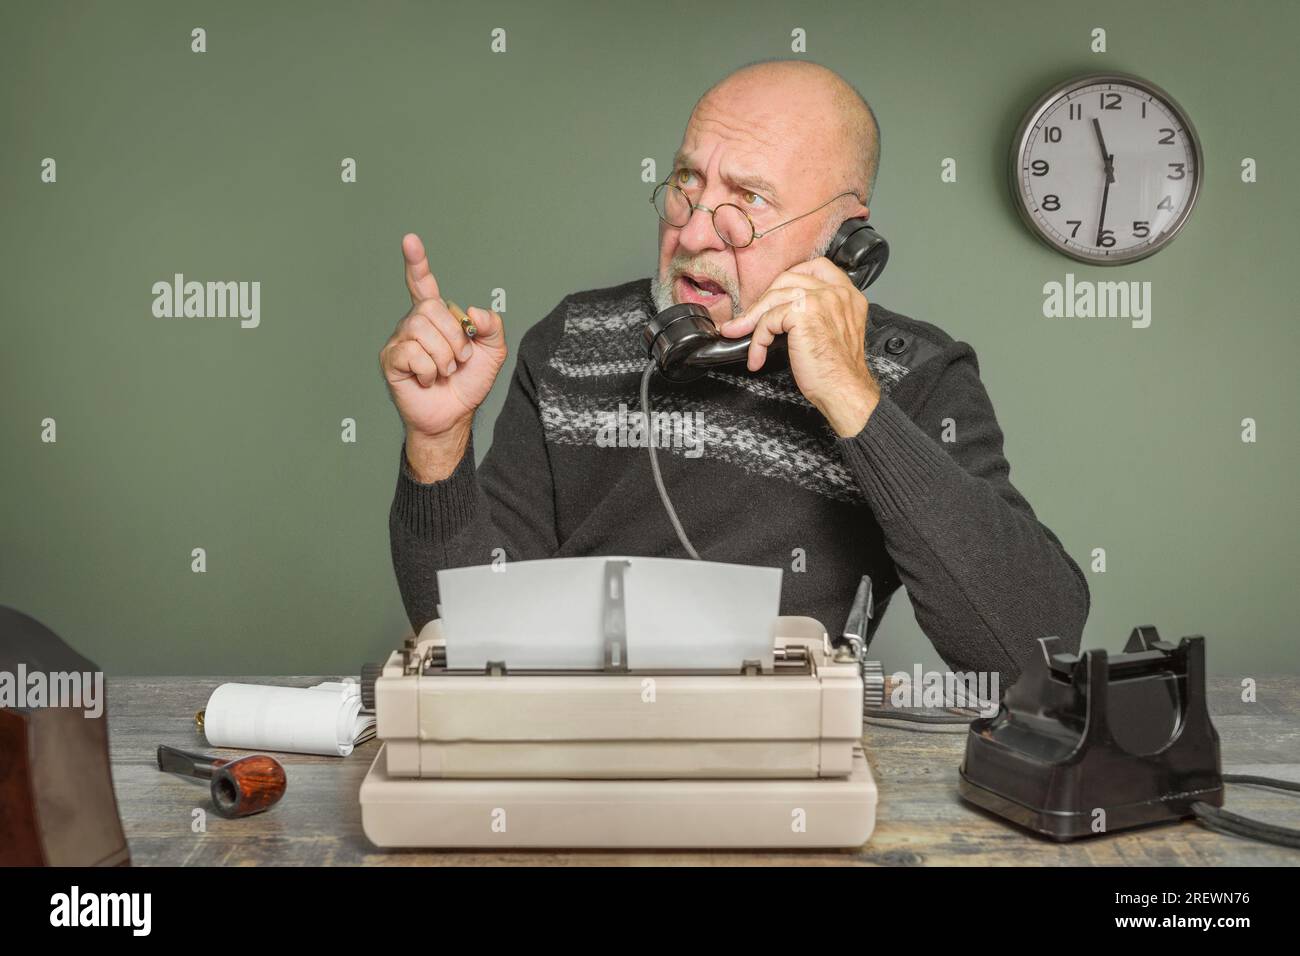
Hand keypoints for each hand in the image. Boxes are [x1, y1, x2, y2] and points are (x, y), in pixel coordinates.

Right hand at [379, 233, 507, 477]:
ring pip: (422, 331)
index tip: (410, 240)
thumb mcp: (492, 353)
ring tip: (444, 371)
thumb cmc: (468, 383)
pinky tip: (427, 379)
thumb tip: (472, 311)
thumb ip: (491, 327)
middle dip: (454, 337)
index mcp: (436, 317)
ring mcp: (400, 341)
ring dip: (444, 356)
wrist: (454, 415)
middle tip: (459, 360)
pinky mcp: (391, 361)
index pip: (423, 283)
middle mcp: (414, 323)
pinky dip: (428, 370)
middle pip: (431, 308)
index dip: (416, 262)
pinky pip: (412, 354)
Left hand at [720, 258, 879, 436]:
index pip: (816, 267)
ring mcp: (821, 300)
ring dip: (751, 319)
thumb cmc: (838, 371)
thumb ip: (817, 314)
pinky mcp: (804, 314)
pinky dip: (757, 341)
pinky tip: (757, 357)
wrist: (845, 390)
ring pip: (774, 298)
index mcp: (848, 294)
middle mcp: (837, 292)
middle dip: (764, 300)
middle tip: (748, 321)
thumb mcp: (833, 331)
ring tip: (740, 335)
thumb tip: (779, 313)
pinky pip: (768, 321)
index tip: (775, 295)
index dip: (791, 276)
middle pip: (788, 279)